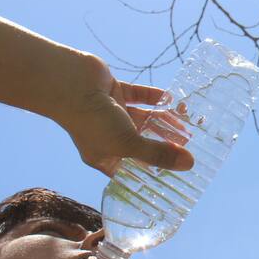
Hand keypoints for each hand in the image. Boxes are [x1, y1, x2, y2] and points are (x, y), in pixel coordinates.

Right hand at [52, 55, 195, 176]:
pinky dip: (155, 97)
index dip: (153, 173)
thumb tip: (189, 165)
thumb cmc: (93, 122)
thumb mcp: (128, 143)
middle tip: (189, 147)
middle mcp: (106, 136)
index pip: (133, 170)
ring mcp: (110, 113)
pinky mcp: (114, 91)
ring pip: (143, 120)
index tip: (176, 174)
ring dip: (163, 121)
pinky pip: (139, 96)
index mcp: (104, 157)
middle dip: (164, 145)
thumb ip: (158, 153)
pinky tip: (172, 99)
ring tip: (187, 125)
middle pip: (142, 144)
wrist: (69, 83)